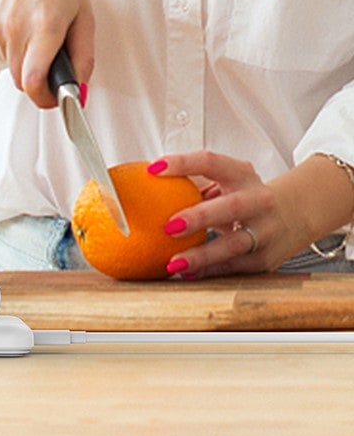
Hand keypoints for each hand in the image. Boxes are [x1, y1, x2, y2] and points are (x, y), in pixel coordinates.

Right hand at [0, 0, 93, 107]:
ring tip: (37, 29)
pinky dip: (11, 43)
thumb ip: (83, 56)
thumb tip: (81, 90)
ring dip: (24, 58)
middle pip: (21, 80)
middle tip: (52, 67)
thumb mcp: (84, 14)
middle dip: (37, 81)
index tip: (54, 99)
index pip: (33, 82)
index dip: (44, 98)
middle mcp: (16, 27)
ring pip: (10, 63)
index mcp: (46, 25)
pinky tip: (21, 18)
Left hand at [151, 151, 304, 277]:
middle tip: (168, 225)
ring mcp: (266, 230)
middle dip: (199, 217)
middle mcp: (258, 200)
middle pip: (230, 207)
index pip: (210, 162)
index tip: (152, 169)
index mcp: (241, 174)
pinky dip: (209, 271)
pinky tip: (186, 273)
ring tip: (173, 262)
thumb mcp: (225, 180)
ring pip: (235, 244)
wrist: (296, 213)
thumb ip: (191, 183)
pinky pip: (234, 267)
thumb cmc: (244, 195)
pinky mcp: (266, 258)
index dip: (181, 164)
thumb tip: (140, 184)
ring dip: (202, 254)